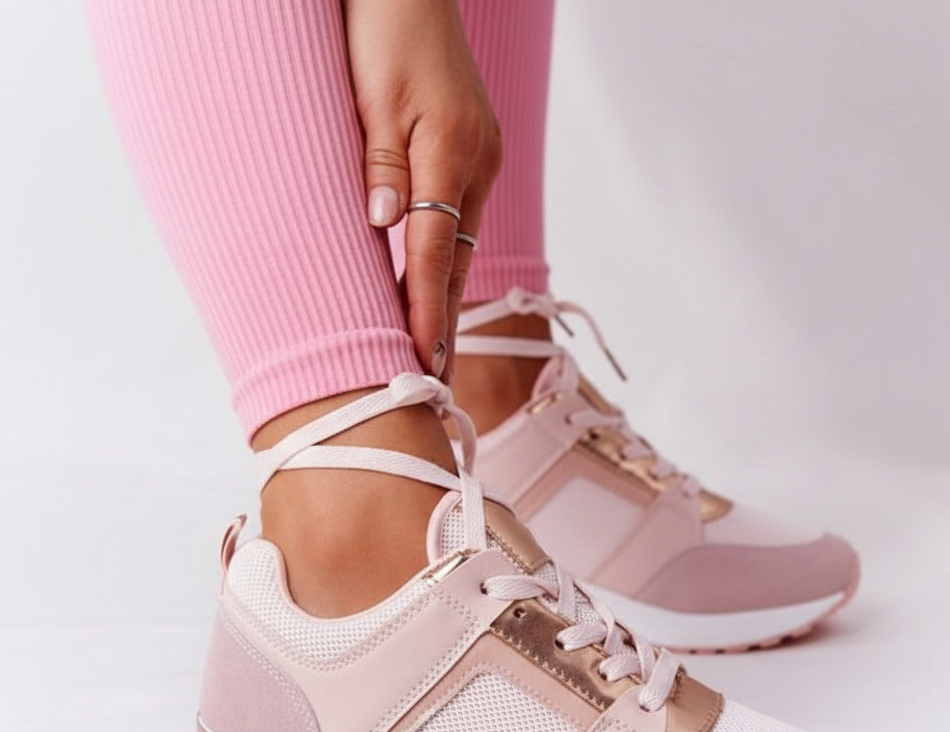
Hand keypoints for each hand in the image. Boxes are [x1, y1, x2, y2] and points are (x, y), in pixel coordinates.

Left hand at [343, 0, 501, 380]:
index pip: (433, 254)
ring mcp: (480, 159)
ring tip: (432, 349)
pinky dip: (443, 260)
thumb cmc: (383, 27)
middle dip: (444, 323)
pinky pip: (457, 220)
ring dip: (443, 297)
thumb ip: (381, 162)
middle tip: (435, 379)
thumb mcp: (371, 92)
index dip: (425, 313)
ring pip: (459, 245)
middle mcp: (477, 163)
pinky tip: (431, 285)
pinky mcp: (472, 153)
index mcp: (451, 152)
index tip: (420, 363)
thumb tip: (385, 227)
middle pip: (456, 262)